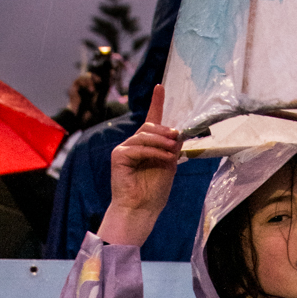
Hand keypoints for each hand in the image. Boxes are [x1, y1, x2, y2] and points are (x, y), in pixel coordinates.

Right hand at [99, 85, 181, 246]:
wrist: (141, 209)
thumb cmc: (154, 192)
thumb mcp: (169, 165)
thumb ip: (172, 148)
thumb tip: (177, 132)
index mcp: (146, 145)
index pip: (151, 119)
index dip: (156, 102)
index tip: (160, 87)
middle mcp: (133, 144)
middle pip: (149, 126)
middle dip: (165, 131)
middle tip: (176, 138)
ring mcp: (124, 149)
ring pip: (145, 135)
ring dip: (161, 142)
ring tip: (172, 151)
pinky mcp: (118, 156)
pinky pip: (139, 148)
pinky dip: (153, 152)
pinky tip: (164, 158)